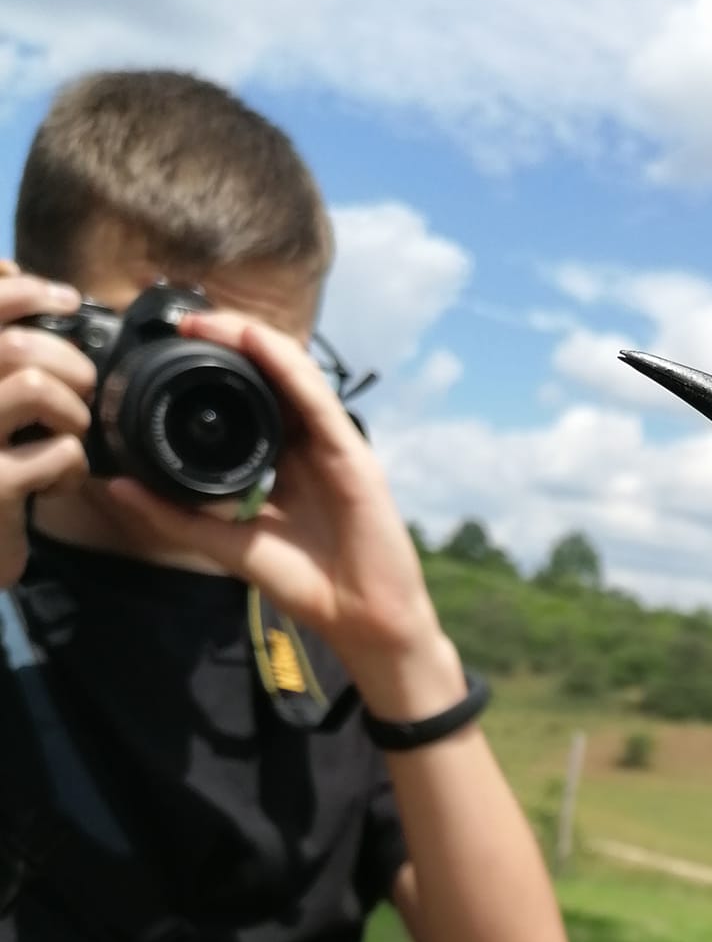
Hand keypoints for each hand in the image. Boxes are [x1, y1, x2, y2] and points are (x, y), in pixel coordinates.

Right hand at [0, 262, 94, 586]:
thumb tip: (8, 270)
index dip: (23, 291)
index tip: (66, 299)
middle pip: (13, 345)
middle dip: (69, 363)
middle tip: (82, 391)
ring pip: (35, 386)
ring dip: (73, 411)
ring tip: (67, 435)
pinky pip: (60, 452)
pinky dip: (74, 466)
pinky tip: (56, 482)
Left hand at [102, 309, 458, 717]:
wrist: (363, 619)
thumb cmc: (310, 585)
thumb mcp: (230, 545)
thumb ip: (177, 517)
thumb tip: (119, 488)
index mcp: (286, 461)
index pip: (251, 399)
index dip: (216, 368)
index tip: (172, 349)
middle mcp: (311, 445)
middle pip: (271, 376)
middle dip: (229, 341)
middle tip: (183, 322)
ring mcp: (334, 446)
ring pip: (293, 375)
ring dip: (251, 340)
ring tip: (208, 321)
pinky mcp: (352, 454)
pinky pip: (317, 399)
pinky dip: (287, 366)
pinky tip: (257, 341)